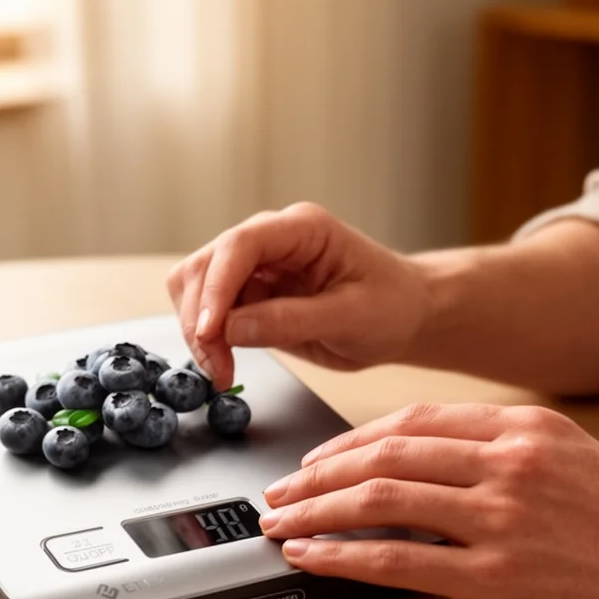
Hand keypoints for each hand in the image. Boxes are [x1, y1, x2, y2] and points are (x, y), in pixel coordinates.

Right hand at [166, 203, 425, 390]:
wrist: (403, 317)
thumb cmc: (391, 306)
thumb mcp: (351, 317)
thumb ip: (291, 320)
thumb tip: (231, 329)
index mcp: (303, 229)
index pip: (240, 245)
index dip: (217, 288)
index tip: (211, 332)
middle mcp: (271, 240)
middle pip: (205, 265)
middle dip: (201, 318)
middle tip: (218, 367)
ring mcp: (255, 265)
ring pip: (195, 287)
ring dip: (197, 330)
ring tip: (221, 369)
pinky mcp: (248, 293)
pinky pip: (207, 310)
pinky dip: (206, 338)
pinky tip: (224, 360)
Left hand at [258, 402, 598, 598]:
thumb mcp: (572, 457)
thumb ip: (500, 449)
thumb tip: (427, 459)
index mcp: (521, 426)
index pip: (411, 420)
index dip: (350, 440)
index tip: (318, 459)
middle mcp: (505, 462)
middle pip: (383, 455)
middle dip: (317, 474)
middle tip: (280, 490)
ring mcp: (499, 518)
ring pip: (378, 501)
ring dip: (315, 512)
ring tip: (280, 523)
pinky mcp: (497, 577)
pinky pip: (397, 560)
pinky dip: (343, 557)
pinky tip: (312, 558)